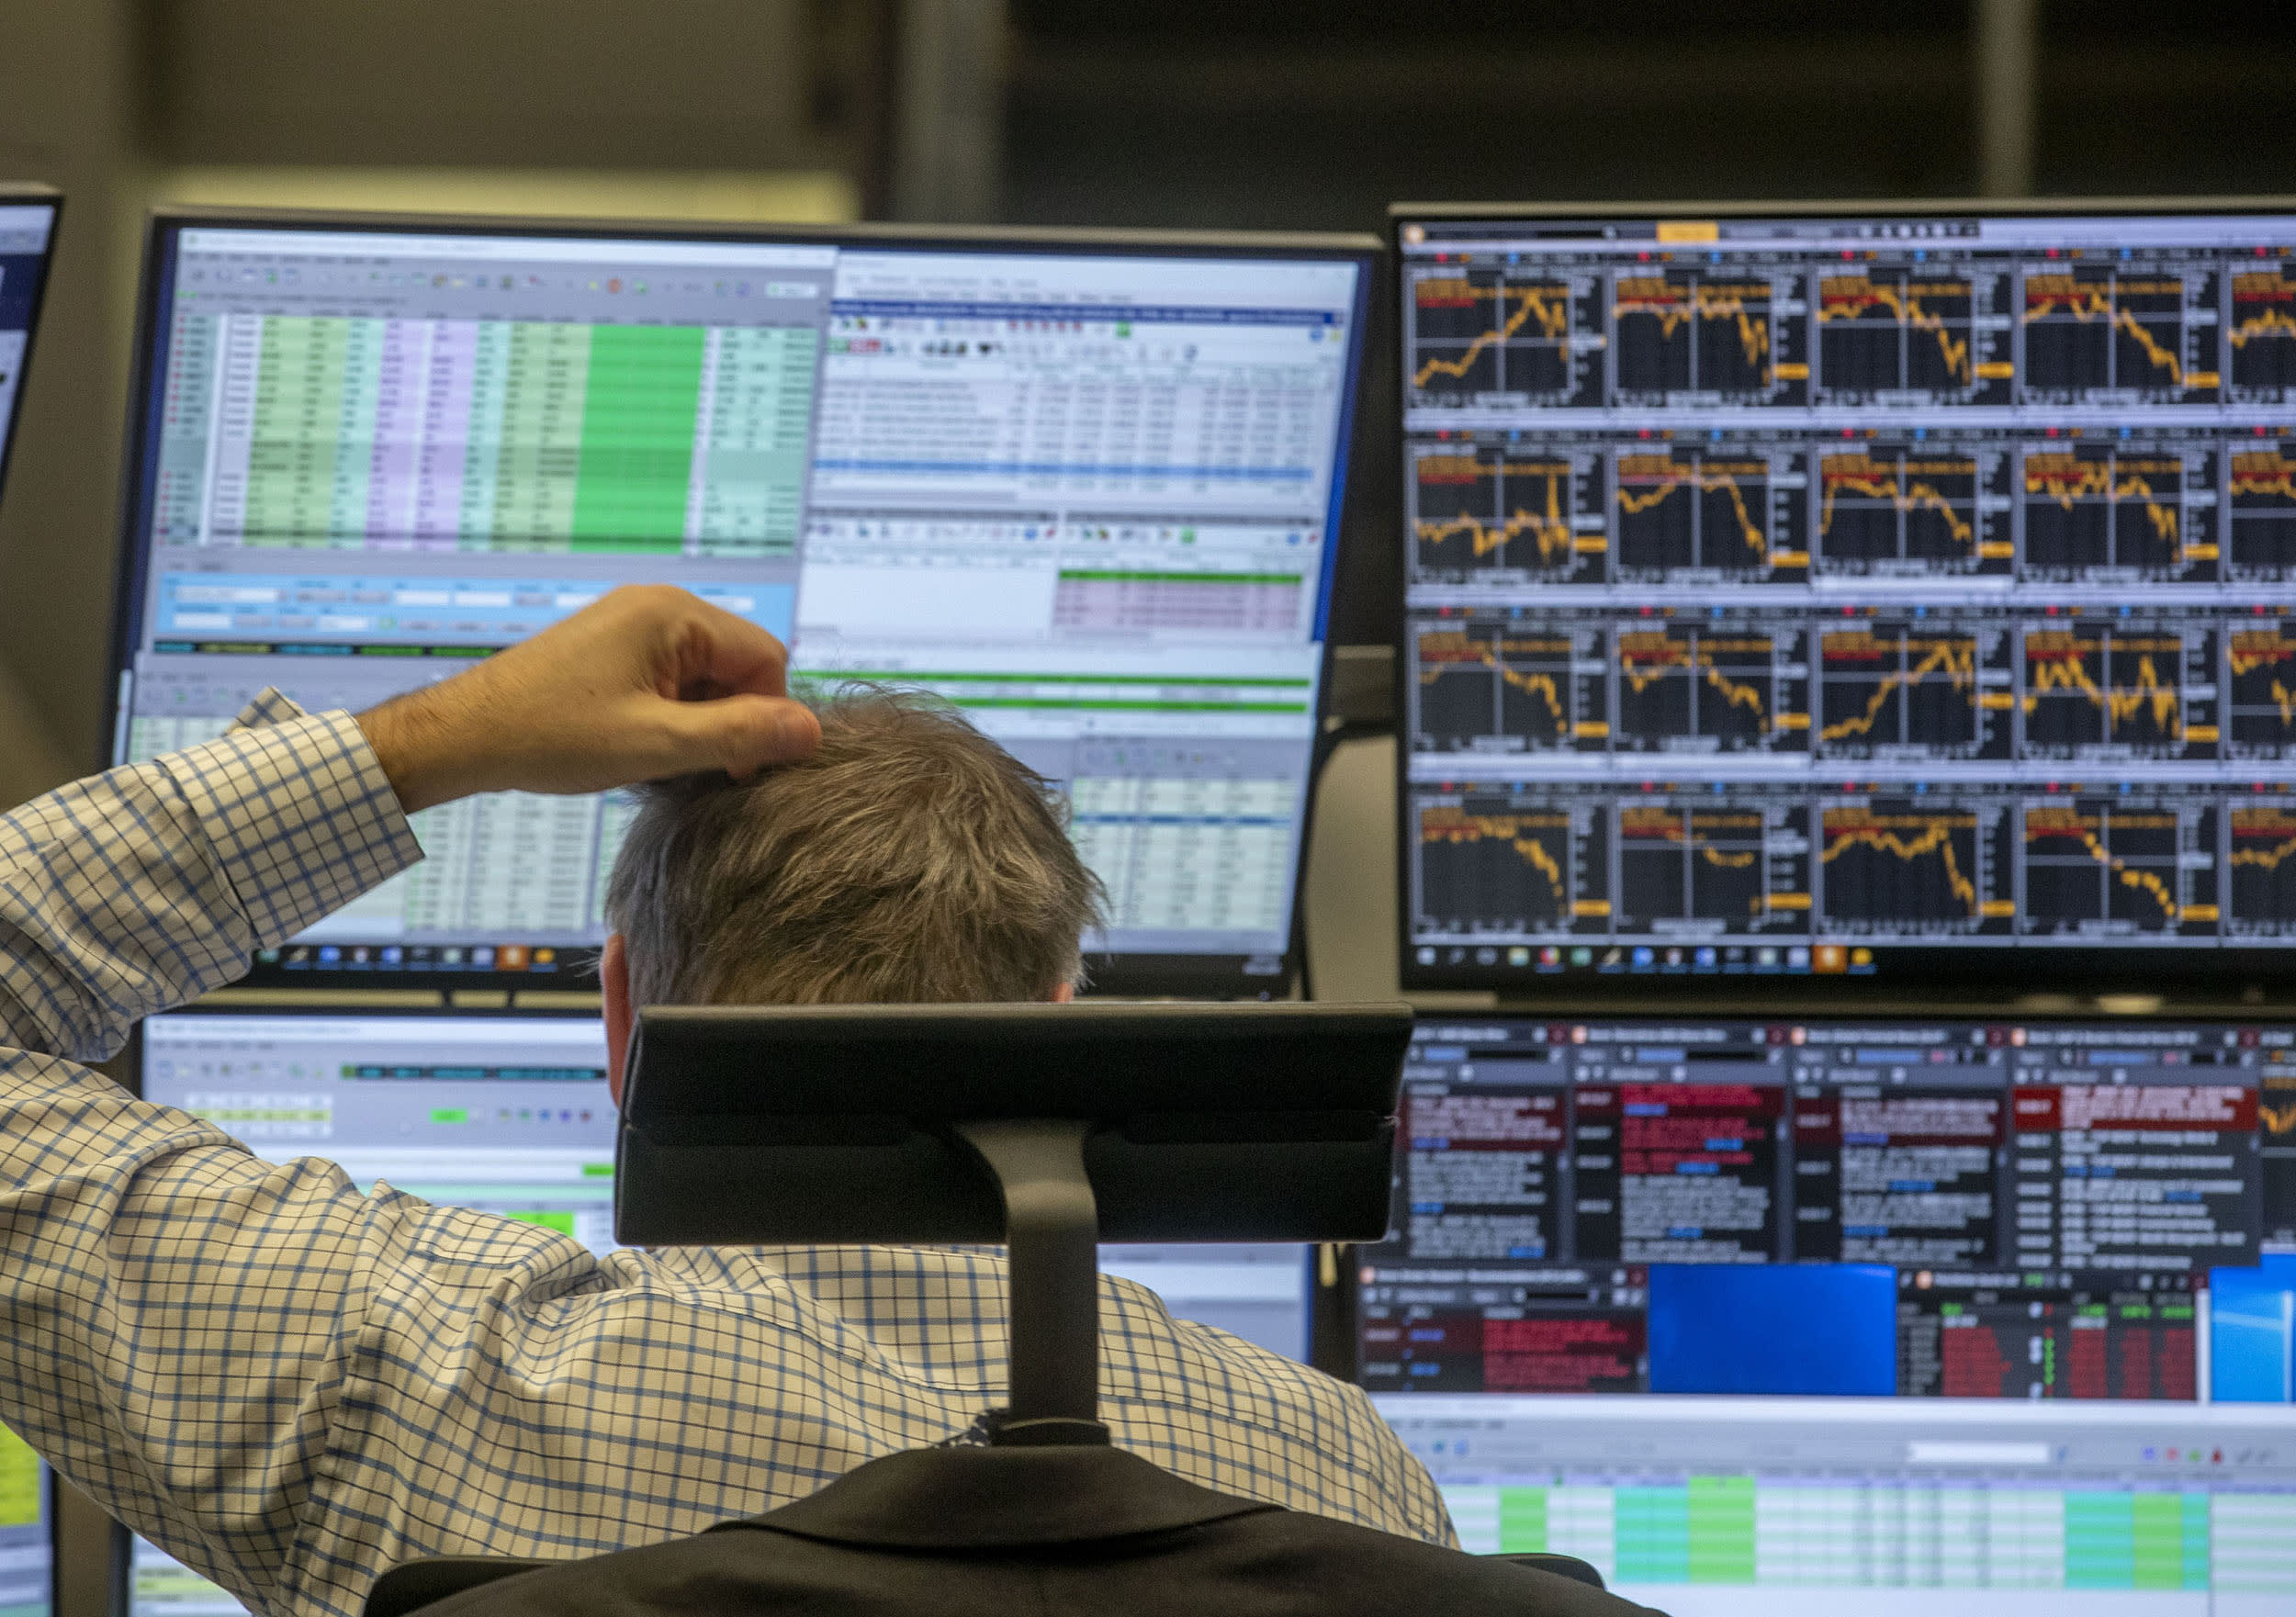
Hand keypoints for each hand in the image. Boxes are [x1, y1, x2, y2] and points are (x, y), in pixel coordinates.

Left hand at [356, 586, 821, 811]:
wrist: (465, 735)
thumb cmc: (549, 735)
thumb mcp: (657, 745)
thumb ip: (740, 734)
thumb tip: (810, 731)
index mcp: (673, 614)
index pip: (766, 658)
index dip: (766, 717)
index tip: (737, 767)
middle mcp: (658, 606)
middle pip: (739, 664)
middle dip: (731, 718)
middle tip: (696, 767)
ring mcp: (633, 624)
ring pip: (706, 676)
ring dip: (700, 720)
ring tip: (658, 757)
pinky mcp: (614, 647)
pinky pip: (673, 677)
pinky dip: (672, 714)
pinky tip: (641, 744)